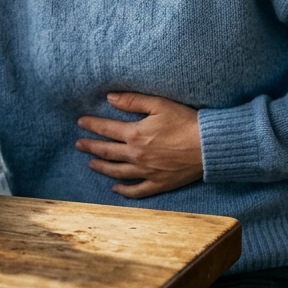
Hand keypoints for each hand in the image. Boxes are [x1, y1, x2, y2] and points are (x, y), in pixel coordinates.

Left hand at [75, 92, 203, 198]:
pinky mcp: (158, 183)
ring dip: (101, 167)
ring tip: (91, 163)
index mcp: (135, 134)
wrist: (209, 146)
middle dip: (90, 147)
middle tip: (79, 144)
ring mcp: (146, 172)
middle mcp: (136, 155)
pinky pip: (136, 190)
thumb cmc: (186, 121)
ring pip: (117, 172)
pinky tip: (115, 188)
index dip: (91, 125)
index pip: (106, 129)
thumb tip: (109, 97)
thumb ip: (132, 101)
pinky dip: (124, 190)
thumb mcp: (159, 104)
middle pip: (106, 152)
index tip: (80, 122)